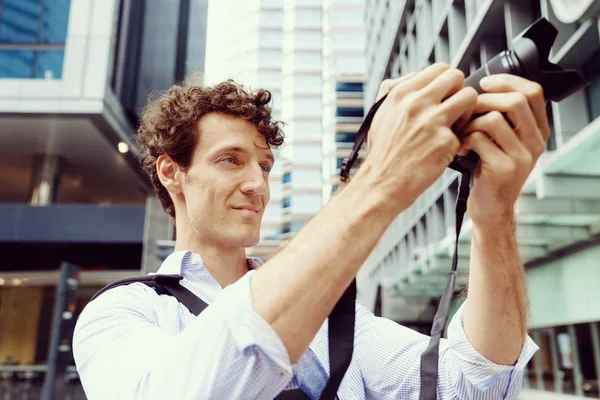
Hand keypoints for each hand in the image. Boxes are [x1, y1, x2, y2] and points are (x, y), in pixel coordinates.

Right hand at [363, 63, 477, 208]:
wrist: (382, 183)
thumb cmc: (383, 152)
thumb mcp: (380, 113)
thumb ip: (395, 89)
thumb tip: (416, 75)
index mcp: (401, 94)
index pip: (439, 68)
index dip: (446, 80)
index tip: (445, 94)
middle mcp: (417, 104)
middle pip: (457, 76)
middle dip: (459, 90)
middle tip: (454, 107)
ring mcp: (433, 122)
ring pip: (470, 97)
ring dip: (467, 110)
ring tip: (456, 125)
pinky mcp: (445, 142)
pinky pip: (465, 131)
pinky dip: (459, 141)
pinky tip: (447, 149)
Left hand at [459, 74, 550, 226]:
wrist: (491, 208)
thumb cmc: (490, 170)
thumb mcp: (503, 141)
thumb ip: (501, 118)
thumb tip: (478, 88)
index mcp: (538, 130)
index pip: (533, 92)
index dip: (507, 82)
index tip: (484, 83)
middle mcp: (535, 142)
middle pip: (515, 101)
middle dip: (483, 100)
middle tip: (466, 111)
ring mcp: (522, 156)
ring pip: (493, 119)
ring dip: (469, 122)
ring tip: (461, 133)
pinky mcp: (504, 168)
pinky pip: (479, 139)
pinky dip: (464, 139)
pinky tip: (461, 149)